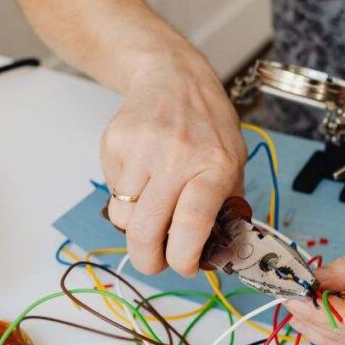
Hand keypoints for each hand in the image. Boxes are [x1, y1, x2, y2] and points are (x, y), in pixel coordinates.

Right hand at [102, 53, 245, 275]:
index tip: (184, 267)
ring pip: (122, 216)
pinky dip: (124, 194)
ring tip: (151, 206)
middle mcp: (177, 156)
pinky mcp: (113, 142)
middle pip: (145, 230)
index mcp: (214, 166)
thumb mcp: (233, 162)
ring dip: (134, 225)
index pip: (192, 223)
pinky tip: (141, 172)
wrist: (173, 78)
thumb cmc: (208, 127)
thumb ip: (226, 207)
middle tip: (154, 262)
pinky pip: (111, 190)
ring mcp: (141, 148)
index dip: (183, 257)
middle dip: (147, 260)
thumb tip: (220, 255)